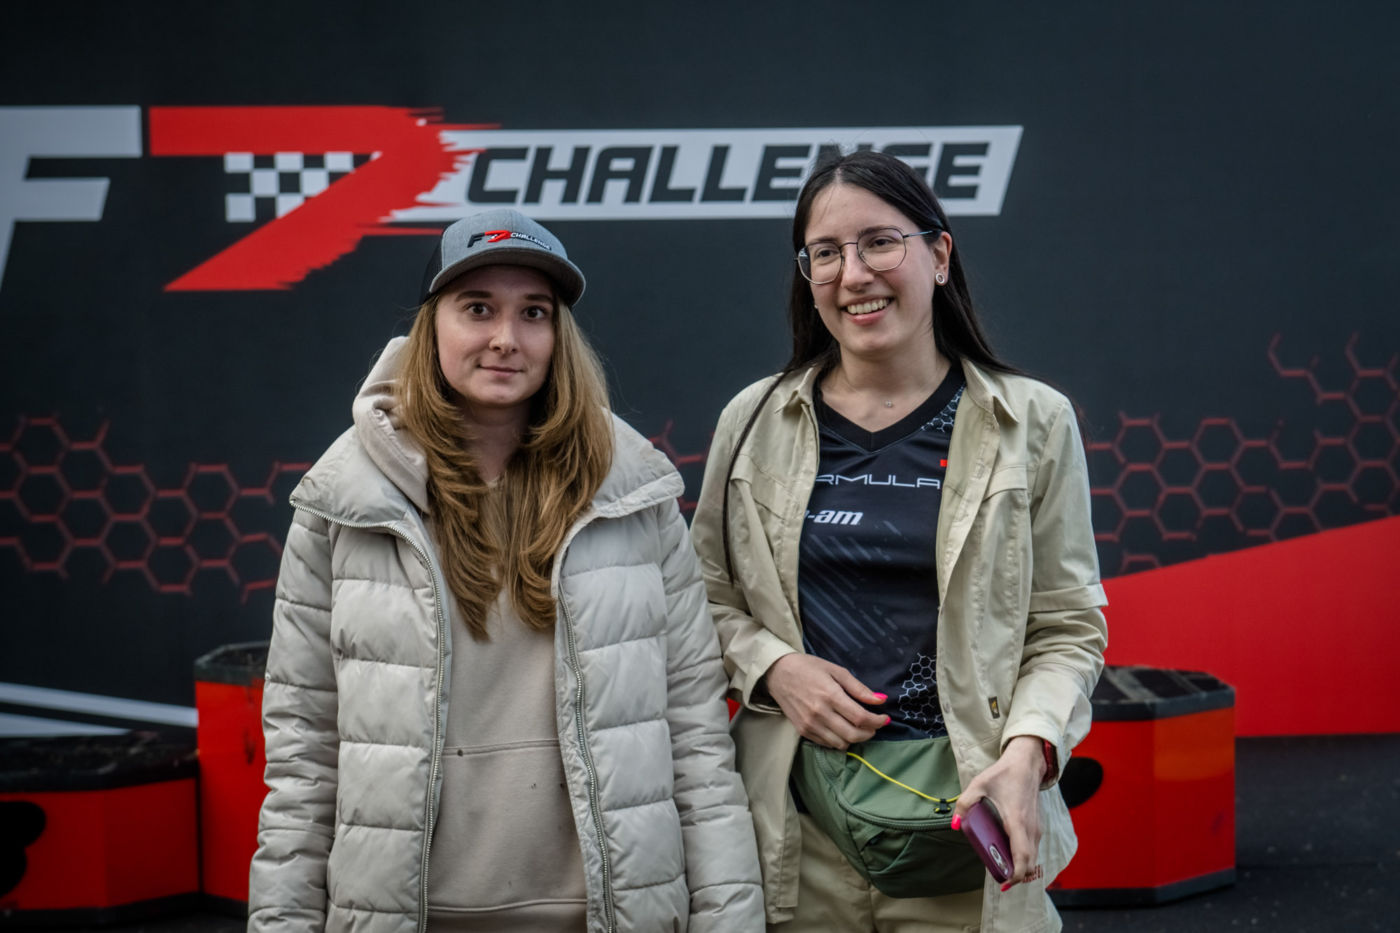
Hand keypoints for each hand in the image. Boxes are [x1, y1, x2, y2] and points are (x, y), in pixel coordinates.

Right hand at [763, 653, 888, 748]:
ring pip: (841, 743)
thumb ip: (859, 688)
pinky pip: (827, 744)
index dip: (878, 721)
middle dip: (870, 733)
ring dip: (855, 739)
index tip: (885, 718)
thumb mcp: (836, 670)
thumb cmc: (808, 668)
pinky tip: (842, 729)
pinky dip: (840, 741)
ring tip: (859, 728)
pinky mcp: (803, 731)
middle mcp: (820, 713)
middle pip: (853, 734)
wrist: (778, 673)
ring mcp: (810, 725)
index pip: (860, 717)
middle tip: (874, 725)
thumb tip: (880, 700)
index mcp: (830, 695)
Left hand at [953, 735, 1046, 889]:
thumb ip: (965, 804)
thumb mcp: (979, 784)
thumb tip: (954, 823)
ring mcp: (1037, 827)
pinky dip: (1024, 857)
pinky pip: (1033, 848)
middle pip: (1029, 862)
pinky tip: (1008, 854)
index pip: (1022, 856)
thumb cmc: (1004, 774)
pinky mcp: (1037, 825)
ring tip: (1002, 868)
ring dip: (1021, 866)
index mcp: (1017, 821)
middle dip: (1016, 875)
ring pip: (1033, 856)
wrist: (1027, 762)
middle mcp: (1031, 828)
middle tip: (999, 879)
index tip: (1004, 883)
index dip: (1016, 875)